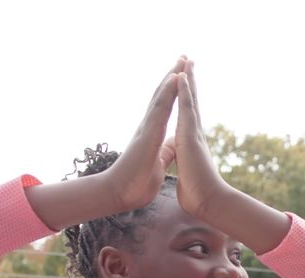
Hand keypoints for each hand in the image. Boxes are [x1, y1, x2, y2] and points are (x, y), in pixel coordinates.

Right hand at [104, 58, 183, 210]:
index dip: (174, 91)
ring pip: (161, 96)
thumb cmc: (137, 182)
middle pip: (163, 95)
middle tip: (183, 57)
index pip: (166, 107)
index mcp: (153, 134)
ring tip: (181, 59)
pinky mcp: (148, 133)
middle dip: (173, 75)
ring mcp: (147, 127)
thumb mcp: (158, 163)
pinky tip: (174, 77)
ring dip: (171, 76)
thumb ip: (164, 152)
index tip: (182, 75)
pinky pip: (160, 108)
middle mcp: (149, 126)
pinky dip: (167, 91)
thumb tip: (172, 146)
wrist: (121, 194)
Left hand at [171, 58, 230, 217]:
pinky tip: (182, 77)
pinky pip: (187, 109)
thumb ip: (187, 165)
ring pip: (191, 100)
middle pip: (192, 102)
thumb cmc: (198, 193)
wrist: (207, 202)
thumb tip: (187, 167)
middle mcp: (194, 134)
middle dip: (190, 82)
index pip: (188, 116)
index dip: (187, 99)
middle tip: (190, 62)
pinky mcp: (190, 136)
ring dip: (189, 79)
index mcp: (190, 143)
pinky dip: (185, 92)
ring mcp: (193, 133)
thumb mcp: (188, 173)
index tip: (185, 83)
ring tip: (187, 60)